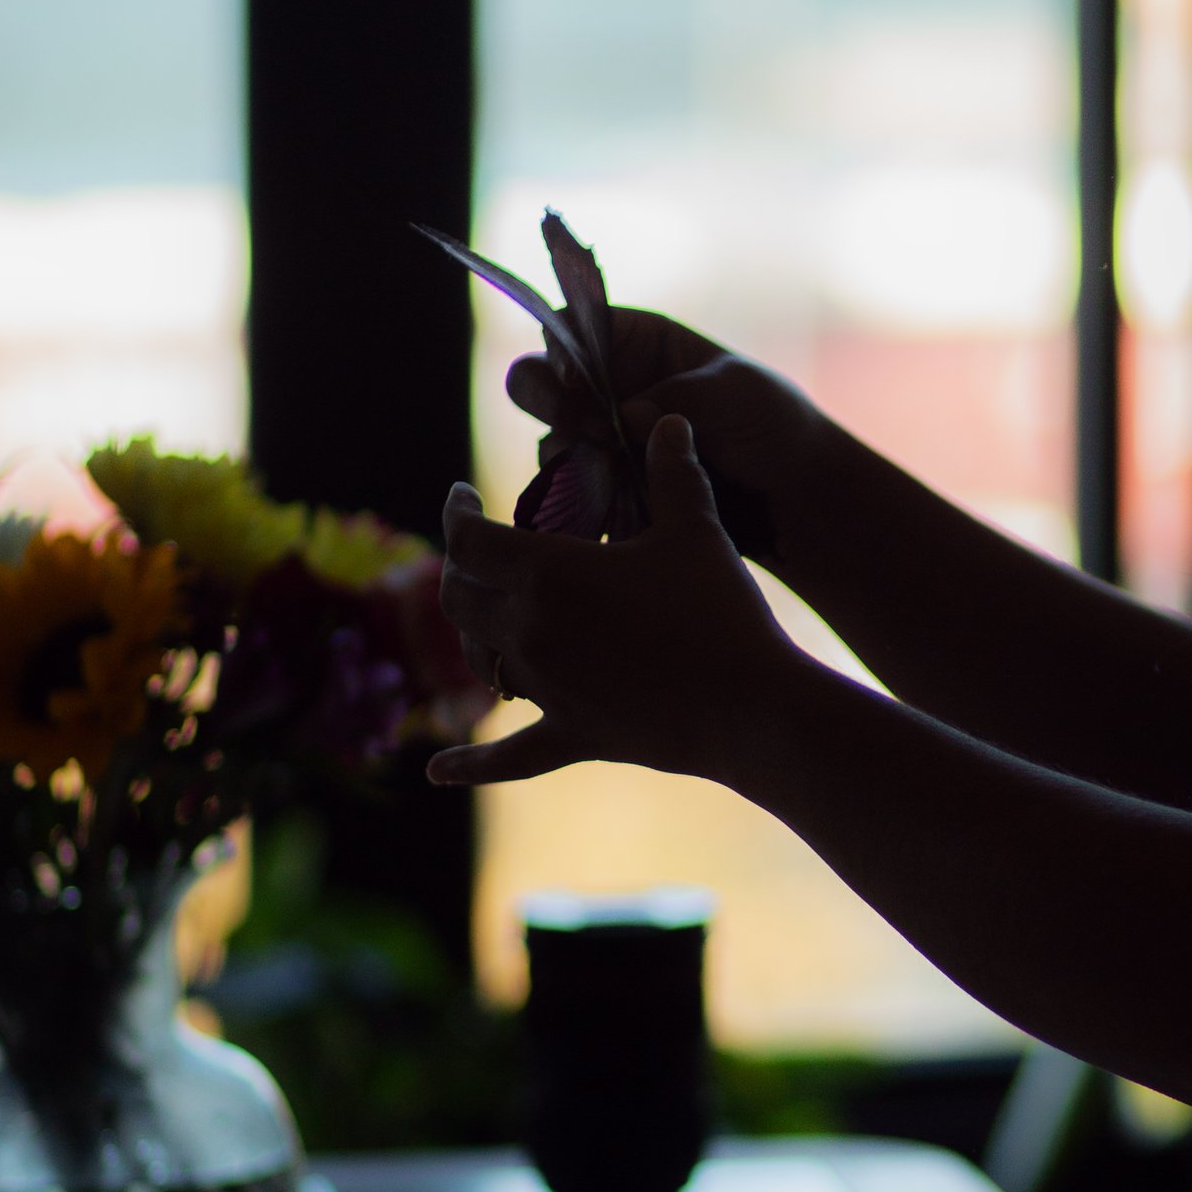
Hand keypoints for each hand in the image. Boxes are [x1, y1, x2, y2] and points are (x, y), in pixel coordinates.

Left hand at [427, 417, 791, 788]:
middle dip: (459, 568)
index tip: (463, 496)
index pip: (469, 538)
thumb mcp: (697, 528)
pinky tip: (439, 772)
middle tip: (479, 551)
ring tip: (488, 617)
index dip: (457, 512)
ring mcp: (547, 690)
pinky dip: (471, 763)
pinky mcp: (572, 736)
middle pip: (459, 597)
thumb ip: (673, 470)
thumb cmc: (721, 609)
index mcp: (548, 573)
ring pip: (479, 661)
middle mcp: (531, 631)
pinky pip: (507, 756)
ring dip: (473, 635)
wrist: (753, 703)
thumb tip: (667, 420)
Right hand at [505, 308, 816, 559]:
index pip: (574, 326)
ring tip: (612, 476)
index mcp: (638, 342)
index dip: (562, 346)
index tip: (575, 381)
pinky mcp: (608, 491)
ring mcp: (603, 440)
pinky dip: (583, 501)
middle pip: (539, 379)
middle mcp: (609, 387)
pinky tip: (611, 510)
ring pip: (551, 441)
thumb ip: (680, 397)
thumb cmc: (774, 423)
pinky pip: (572, 494)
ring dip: (569, 458)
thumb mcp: (736, 394)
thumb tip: (625, 415)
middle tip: (582, 429)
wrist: (795, 496)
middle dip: (548, 400)